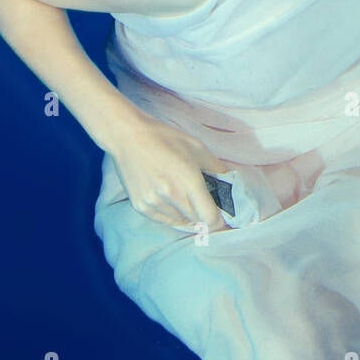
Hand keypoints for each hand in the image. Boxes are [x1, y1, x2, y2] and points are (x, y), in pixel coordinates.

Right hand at [110, 109, 228, 232]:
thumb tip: (230, 181)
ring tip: (183, 195)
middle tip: (204, 202)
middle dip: (204, 214)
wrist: (128, 137)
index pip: (209, 216)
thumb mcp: (196, 147)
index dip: (219, 219)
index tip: (223, 217)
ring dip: (187, 214)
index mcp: (188, 180)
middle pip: (196, 220)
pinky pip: (163, 220)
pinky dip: (171, 214)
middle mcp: (171, 195)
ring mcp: (154, 203)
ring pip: (180, 221)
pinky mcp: (141, 206)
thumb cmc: (164, 138)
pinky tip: (170, 199)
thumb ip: (216, 167)